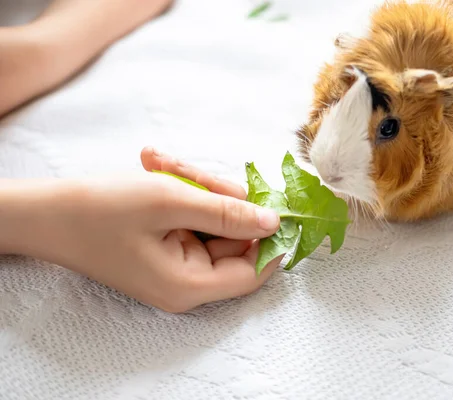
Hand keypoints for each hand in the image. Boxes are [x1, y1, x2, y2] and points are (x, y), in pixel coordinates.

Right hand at [6, 147, 283, 312]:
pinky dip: (180, 191)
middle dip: (218, 196)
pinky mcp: (166, 247)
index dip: (270, 236)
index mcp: (190, 285)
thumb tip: (274, 222)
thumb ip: (227, 212)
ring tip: (160, 162)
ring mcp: (176, 264)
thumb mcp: (170, 201)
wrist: (43, 212)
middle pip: (233, 238)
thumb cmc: (100, 209)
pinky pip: (191, 218)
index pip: (254, 270)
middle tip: (187, 170)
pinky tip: (155, 165)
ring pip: (213, 221)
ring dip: (195, 186)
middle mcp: (187, 281)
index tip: (274, 199)